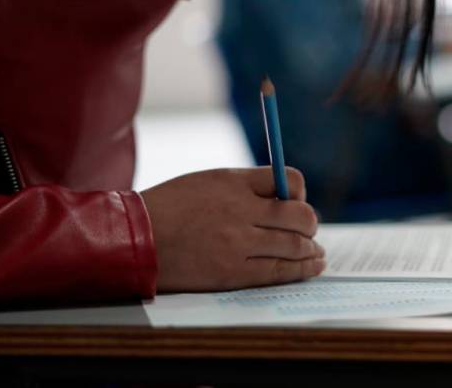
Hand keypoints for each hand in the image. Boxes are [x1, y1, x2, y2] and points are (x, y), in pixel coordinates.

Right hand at [140, 167, 324, 292]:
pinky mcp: (233, 272)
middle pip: (300, 215)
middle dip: (310, 224)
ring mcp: (239, 243)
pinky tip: (312, 266)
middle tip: (308, 230)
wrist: (135, 238)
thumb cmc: (170, 206)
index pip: (289, 180)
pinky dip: (302, 269)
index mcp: (235, 182)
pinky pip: (279, 271)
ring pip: (295, 245)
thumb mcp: (208, 181)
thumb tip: (282, 196)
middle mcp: (242, 210)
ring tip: (316, 253)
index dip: (299, 193)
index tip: (295, 202)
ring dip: (311, 249)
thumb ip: (245, 186)